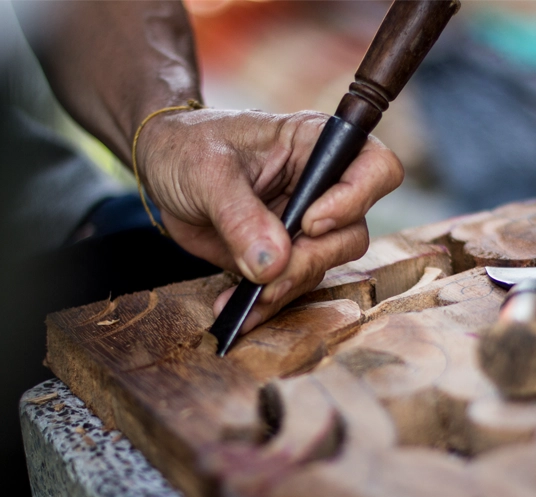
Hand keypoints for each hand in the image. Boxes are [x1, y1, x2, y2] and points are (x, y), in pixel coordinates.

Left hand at [139, 107, 403, 331]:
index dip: (355, 199)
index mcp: (314, 145)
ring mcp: (304, 224)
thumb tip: (273, 264)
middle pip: (351, 232)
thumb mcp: (207, 172)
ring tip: (247, 298)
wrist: (162, 168)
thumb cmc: (187, 148)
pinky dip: (266, 304)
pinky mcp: (283, 254)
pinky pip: (289, 286)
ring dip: (286, 288)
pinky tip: (238, 311)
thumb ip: (240, 215)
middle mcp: (320, 185)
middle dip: (311, 260)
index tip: (309, 223)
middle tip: (269, 273)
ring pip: (322, 266)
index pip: (373, 167)